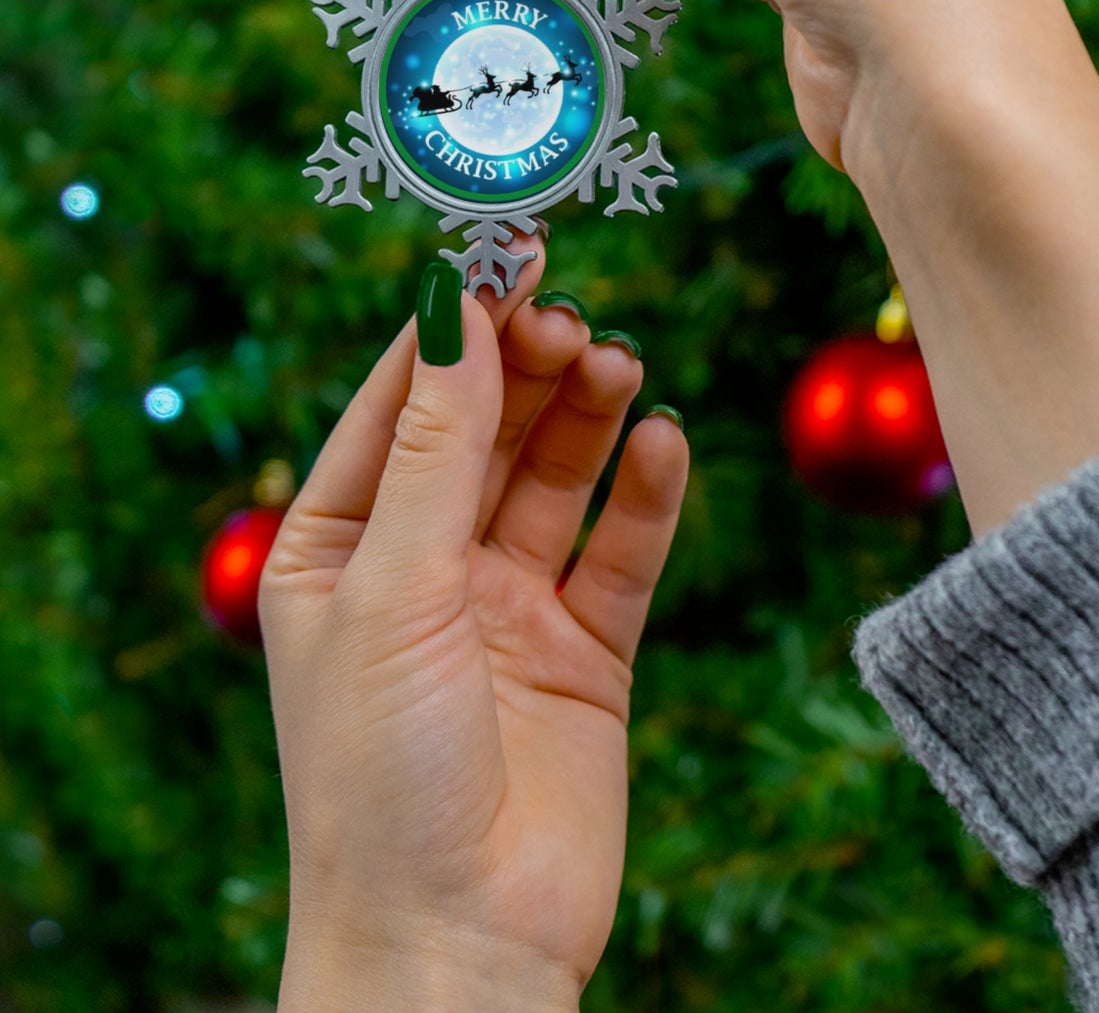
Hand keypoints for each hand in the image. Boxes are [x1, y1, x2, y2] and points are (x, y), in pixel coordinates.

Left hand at [259, 247, 687, 1008]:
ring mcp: (508, 606)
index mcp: (340, 546)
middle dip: (528, 367)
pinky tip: (664, 445)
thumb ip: (437, 446)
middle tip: (572, 320)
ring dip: (589, 416)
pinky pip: (622, 551)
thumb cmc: (380, 773)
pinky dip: (646, 496)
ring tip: (619, 366)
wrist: (458, 943)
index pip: (401, 403)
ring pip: (557, 477)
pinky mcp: (586, 649)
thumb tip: (455, 305)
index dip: (454, 324)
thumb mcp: (394, 586)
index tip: (506, 249)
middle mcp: (424, 566)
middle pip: (487, 429)